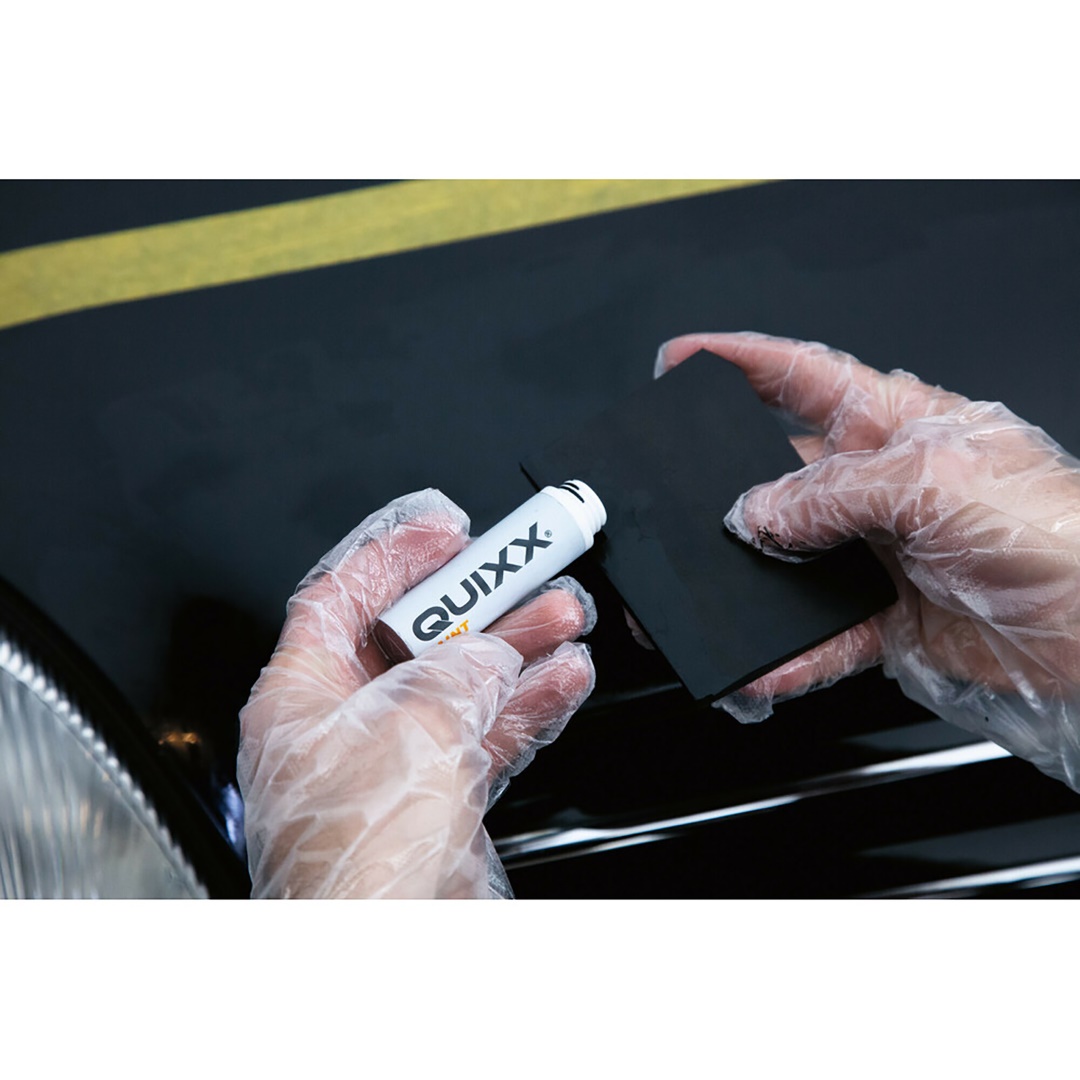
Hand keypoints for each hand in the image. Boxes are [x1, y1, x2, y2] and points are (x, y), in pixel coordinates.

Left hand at [237, 489, 595, 897]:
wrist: (385, 942)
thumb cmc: (355, 851)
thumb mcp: (414, 723)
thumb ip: (458, 670)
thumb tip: (488, 653)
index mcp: (302, 694)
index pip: (342, 596)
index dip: (394, 554)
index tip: (445, 530)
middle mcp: (342, 726)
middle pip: (416, 637)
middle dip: (478, 604)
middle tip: (526, 573)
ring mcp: (392, 763)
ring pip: (461, 683)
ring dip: (516, 649)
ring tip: (563, 617)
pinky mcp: (435, 798)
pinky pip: (485, 733)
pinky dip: (526, 705)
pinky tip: (562, 680)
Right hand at [657, 331, 1079, 790]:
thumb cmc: (1058, 534)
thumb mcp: (936, 484)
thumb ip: (834, 493)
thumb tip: (756, 513)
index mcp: (898, 425)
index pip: (803, 377)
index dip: (739, 361)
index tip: (683, 361)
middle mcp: (881, 486)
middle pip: (780, 477)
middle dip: (726, 490)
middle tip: (678, 505)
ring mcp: (878, 554)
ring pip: (788, 564)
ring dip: (748, 584)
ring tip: (709, 596)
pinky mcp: (885, 619)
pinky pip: (818, 637)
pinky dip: (787, 657)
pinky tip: (765, 666)